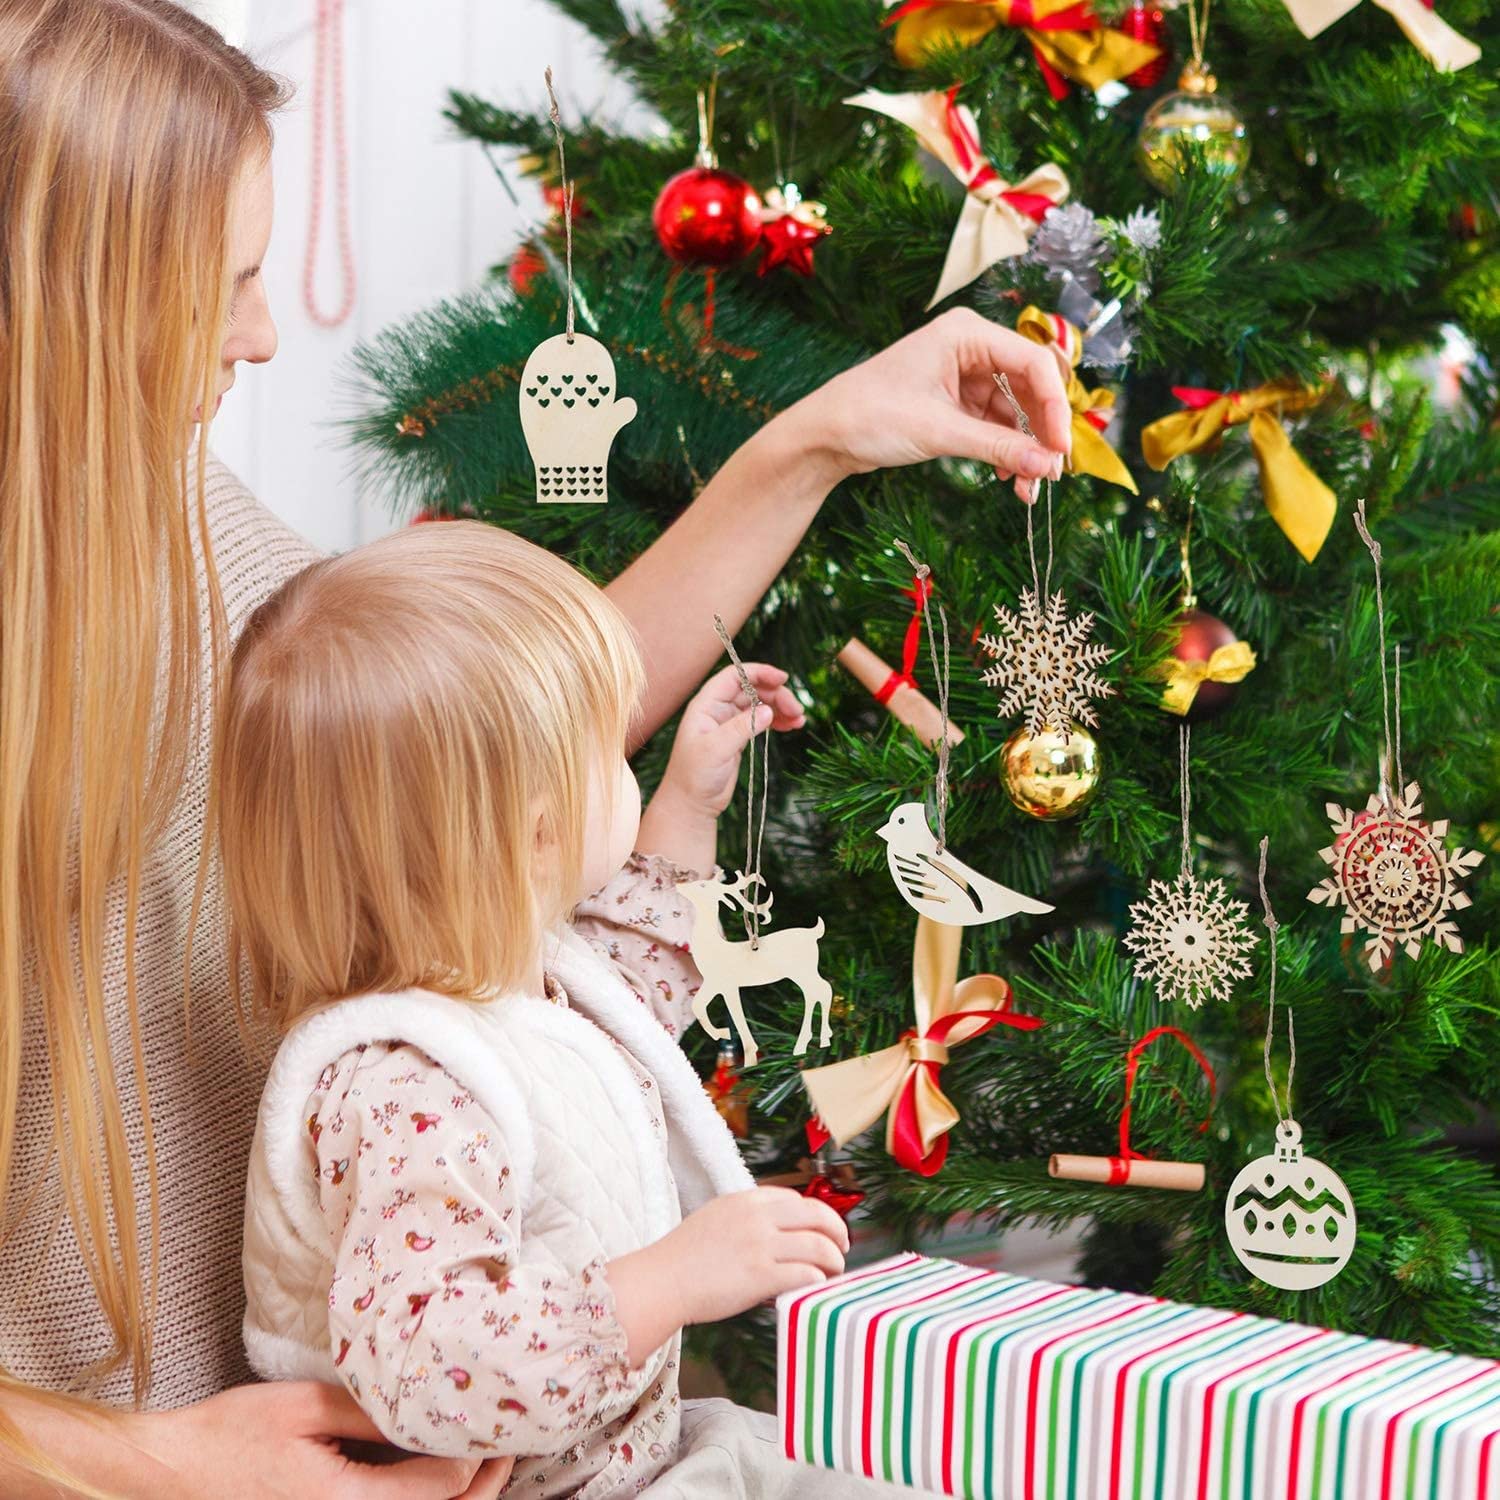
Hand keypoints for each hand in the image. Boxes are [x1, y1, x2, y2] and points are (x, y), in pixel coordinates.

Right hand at [141, 1382, 512, 1499]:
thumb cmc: (228, 1437)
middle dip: (481, 1489)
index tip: (498, 1424)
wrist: (167, 1480)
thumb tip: (427, 1409)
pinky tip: (428, 1484)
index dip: (479, 1458)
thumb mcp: (302, 1406)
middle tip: (505, 1449)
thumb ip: (371, 1413)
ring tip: (479, 1465)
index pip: (439, 1491)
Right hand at [605, 1188, 847, 1365]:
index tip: (825, 1233)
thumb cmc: (686, 1257)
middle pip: (818, 1216)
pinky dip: (817, 1281)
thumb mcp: (718, 1218)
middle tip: (842, 1251)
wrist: (662, 1281)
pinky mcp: (760, 1275)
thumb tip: (782, 1232)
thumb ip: (749, 1218)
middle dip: (838, 1234)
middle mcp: (757, 1216)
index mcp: (747, 1199)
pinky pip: (806, 1274)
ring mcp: (760, 1245)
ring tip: (833, 1275)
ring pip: (819, 1246)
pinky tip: (815, 1289)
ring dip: (833, 1262)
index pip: (799, 1201)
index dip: (819, 1217)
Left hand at [636, 662, 803, 870]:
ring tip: (800, 720)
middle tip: (797, 710)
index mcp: (706, 705)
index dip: (759, 673)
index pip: (734, 676)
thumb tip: (768, 711)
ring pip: (760, 704)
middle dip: (776, 695)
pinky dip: (778, 721)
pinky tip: (792, 726)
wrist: (692, 804)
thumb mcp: (716, 750)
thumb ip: (741, 728)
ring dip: (781, 708)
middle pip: (752, 689)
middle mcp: (717, 709)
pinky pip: (761, 720)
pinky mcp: (739, 737)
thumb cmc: (694, 776)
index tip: (782, 678)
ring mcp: (729, 723)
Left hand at [781, 306, 1071, 502]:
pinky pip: (995, 425)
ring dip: (1025, 449)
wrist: (824, 435)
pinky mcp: (956, 402)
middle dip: (1042, 432)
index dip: (1055, 407)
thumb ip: (997, 447)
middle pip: (1029, 387)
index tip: (1061, 450)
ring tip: (1028, 489)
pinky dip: (1005, 451)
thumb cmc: (870, 416)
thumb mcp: (939, 432)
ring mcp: (964, 376)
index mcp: (967, 334)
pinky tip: (1009, 478)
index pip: (1033, 363)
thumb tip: (1047, 466)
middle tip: (1052, 474)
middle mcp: (971, 348)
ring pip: (1014, 411)